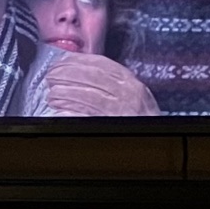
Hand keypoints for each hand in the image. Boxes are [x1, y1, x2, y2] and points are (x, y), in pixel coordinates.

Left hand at [30, 52, 159, 117]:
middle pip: (93, 77)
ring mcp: (122, 111)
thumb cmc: (143, 123)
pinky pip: (89, 116)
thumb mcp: (134, 99)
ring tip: (52, 94)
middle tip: (51, 76)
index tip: (63, 60)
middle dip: (68, 74)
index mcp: (133, 84)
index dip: (79, 61)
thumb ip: (114, 86)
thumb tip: (84, 75)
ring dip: (66, 93)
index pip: (103, 64)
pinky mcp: (114, 126)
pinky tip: (61, 110)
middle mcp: (129, 94)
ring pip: (88, 95)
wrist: (158, 147)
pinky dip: (73, 111)